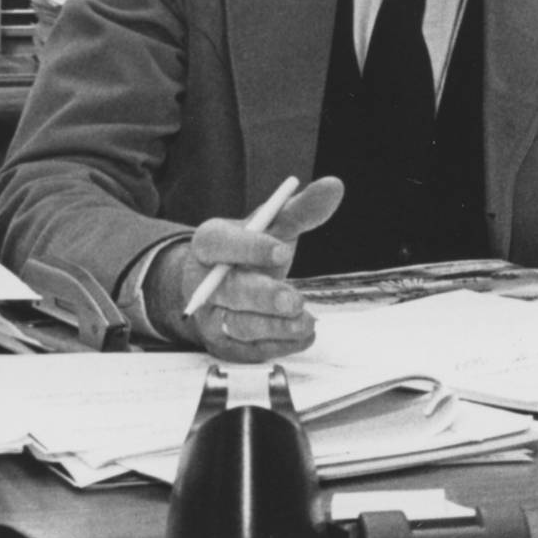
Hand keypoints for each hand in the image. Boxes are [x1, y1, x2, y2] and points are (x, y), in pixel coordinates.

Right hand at [154, 176, 343, 361]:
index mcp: (209, 243)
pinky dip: (277, 345)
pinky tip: (303, 336)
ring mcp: (210, 316)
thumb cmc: (249, 251)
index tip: (283, 250)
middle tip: (294, 301)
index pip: (221, 244)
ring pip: (237, 326)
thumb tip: (334, 186)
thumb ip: (301, 208)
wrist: (220, 286)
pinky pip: (247, 351)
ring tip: (306, 322)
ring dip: (274, 327)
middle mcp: (203, 282)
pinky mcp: (223, 345)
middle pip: (229, 291)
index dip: (250, 248)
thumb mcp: (272, 226)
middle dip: (263, 297)